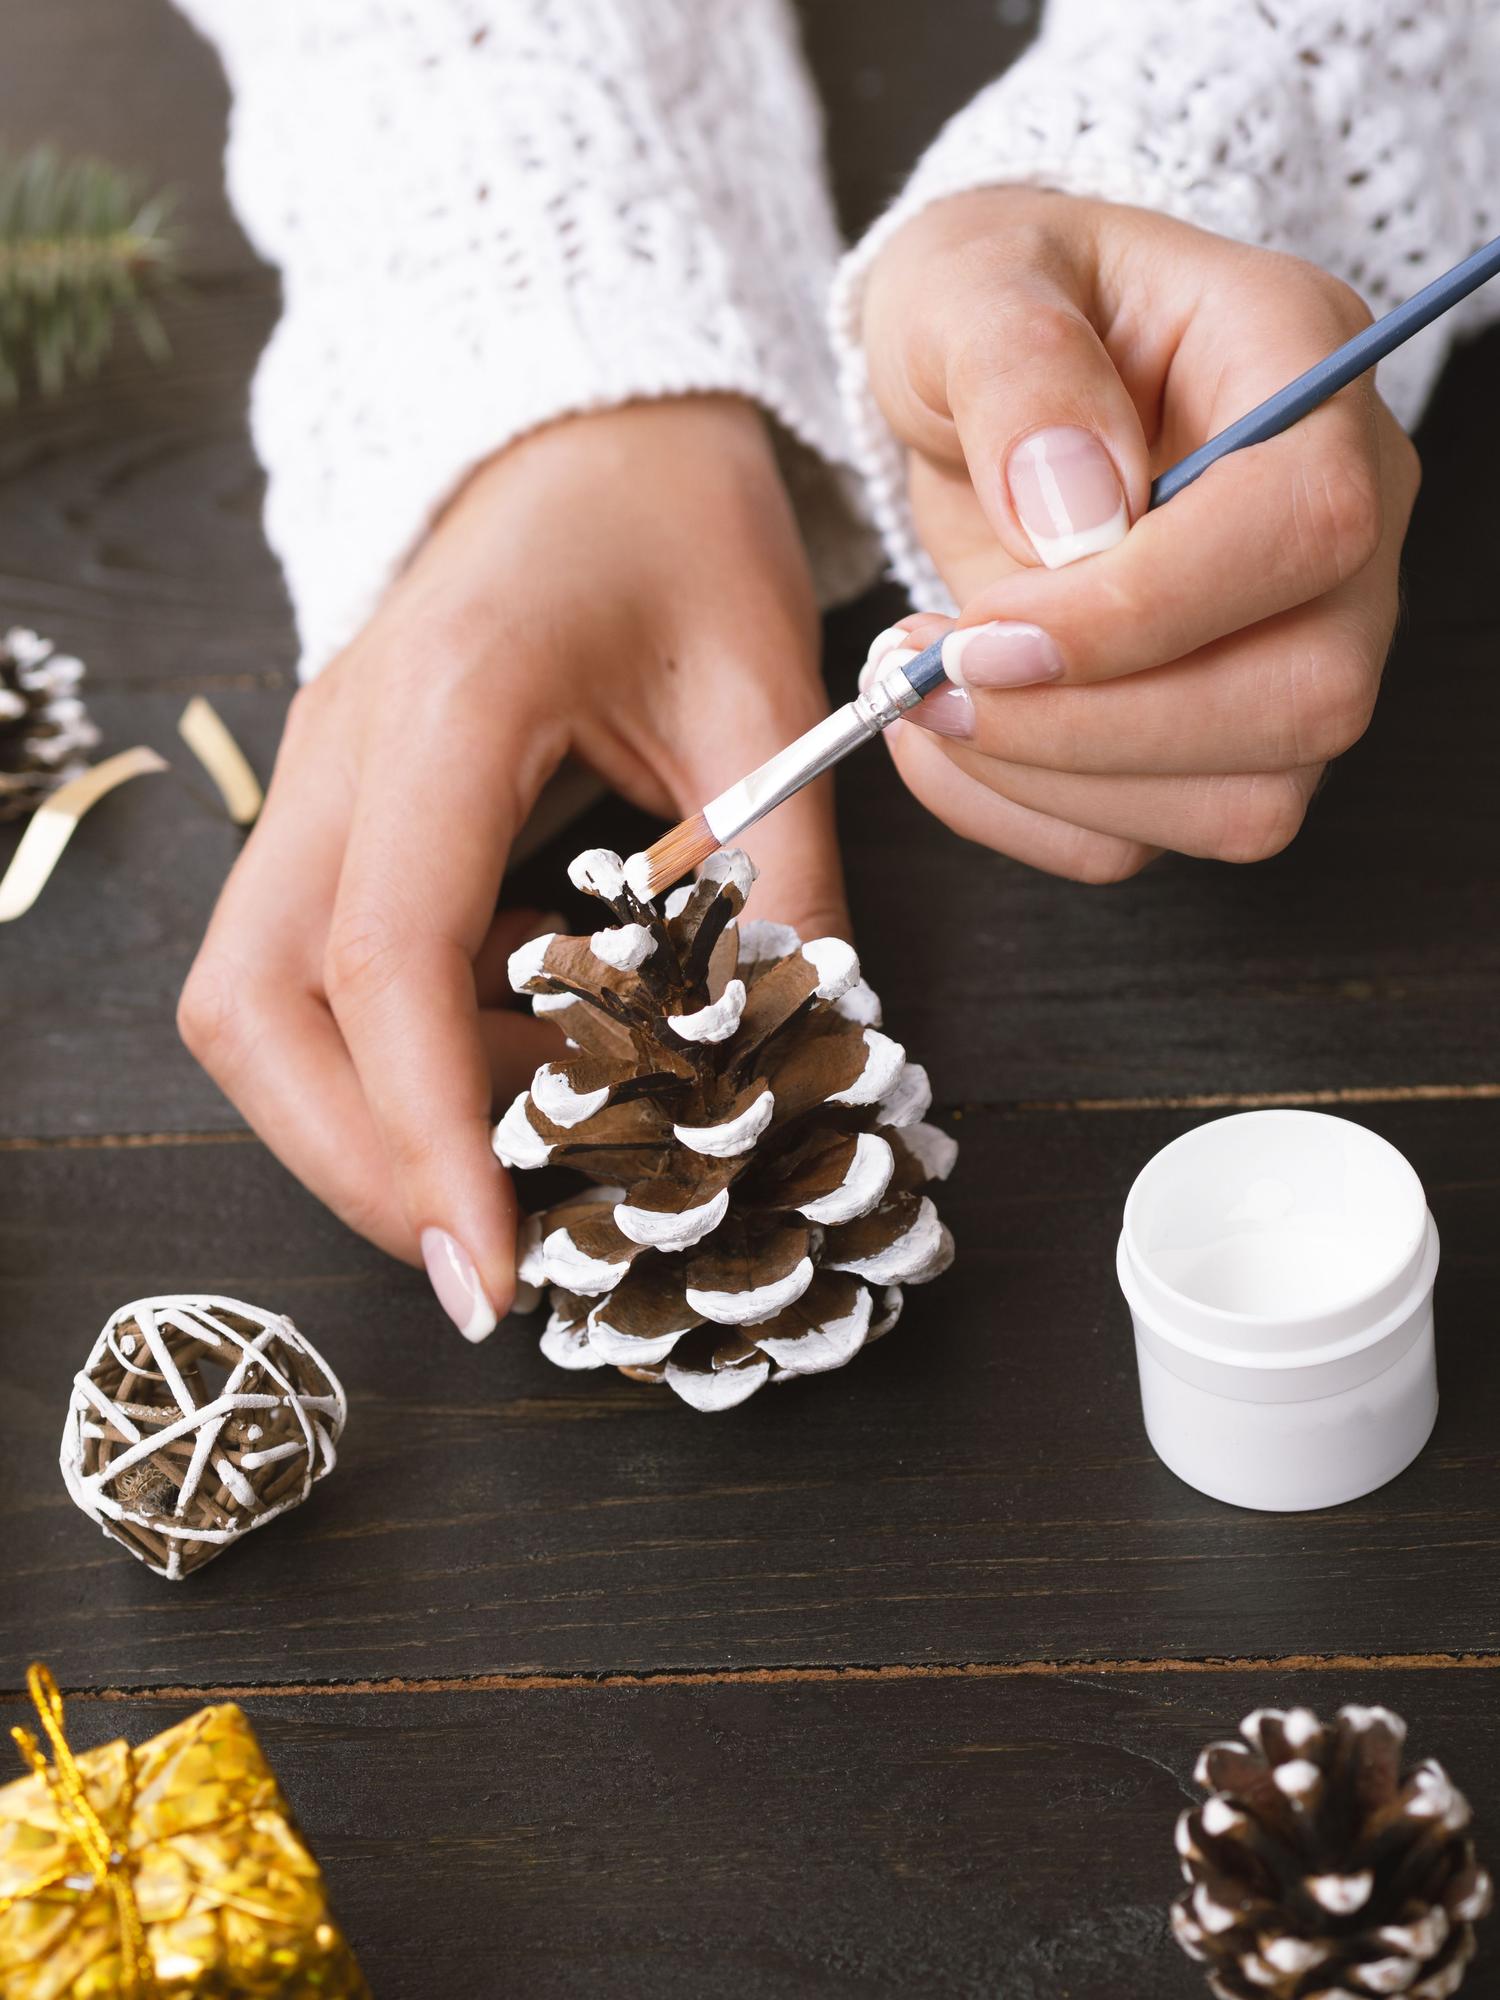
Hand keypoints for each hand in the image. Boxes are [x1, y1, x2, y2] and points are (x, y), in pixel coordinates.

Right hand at [178, 397, 847, 1334]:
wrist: (596, 421)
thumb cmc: (681, 521)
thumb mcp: (767, 689)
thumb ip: (787, 876)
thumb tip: (808, 1060)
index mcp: (447, 702)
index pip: (386, 957)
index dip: (426, 1132)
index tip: (488, 1273)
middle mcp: (341, 748)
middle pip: (251, 1005)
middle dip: (352, 1160)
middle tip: (489, 1258)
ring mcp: (319, 776)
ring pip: (254, 1000)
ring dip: (369, 1120)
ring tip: (534, 1159)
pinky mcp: (341, 806)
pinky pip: (315, 969)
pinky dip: (402, 1059)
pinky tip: (527, 1066)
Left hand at [860, 187, 1419, 880]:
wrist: (984, 383)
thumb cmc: (998, 307)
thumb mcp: (971, 280)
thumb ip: (1020, 365)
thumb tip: (1075, 509)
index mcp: (1306, 374)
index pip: (1304, 526)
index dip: (1144, 609)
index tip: (984, 626)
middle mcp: (1339, 532)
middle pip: (1307, 698)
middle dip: (1092, 726)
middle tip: (933, 678)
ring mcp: (1296, 649)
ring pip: (1242, 803)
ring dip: (1050, 783)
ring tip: (923, 691)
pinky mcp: (1219, 740)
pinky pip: (1145, 839)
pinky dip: (1020, 815)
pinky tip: (943, 736)